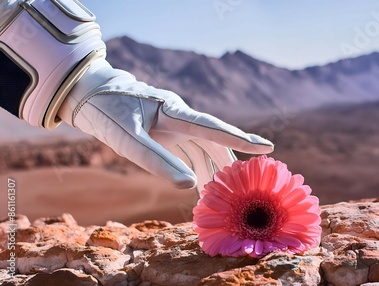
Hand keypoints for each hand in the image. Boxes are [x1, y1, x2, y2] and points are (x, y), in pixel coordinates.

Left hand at [58, 59, 272, 189]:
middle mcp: (179, 116)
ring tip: (223, 195)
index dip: (240, 139)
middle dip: (228, 164)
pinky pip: (189, 151)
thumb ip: (156, 161)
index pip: (213, 128)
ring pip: (203, 148)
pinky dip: (196, 168)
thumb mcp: (127, 139)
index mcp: (174, 111)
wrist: (90, 94)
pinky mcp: (166, 132)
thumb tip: (189, 185)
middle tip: (244, 188)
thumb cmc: (106, 112)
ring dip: (212, 170)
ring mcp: (174, 124)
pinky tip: (200, 185)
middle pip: (213, 141)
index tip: (267, 147)